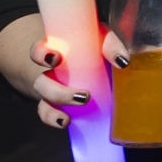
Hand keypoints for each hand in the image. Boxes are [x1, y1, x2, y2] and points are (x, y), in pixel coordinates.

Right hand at [0, 15, 128, 128]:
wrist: (91, 66)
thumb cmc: (94, 48)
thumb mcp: (102, 40)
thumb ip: (111, 46)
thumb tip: (122, 61)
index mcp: (57, 50)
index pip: (39, 51)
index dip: (41, 55)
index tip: (56, 59)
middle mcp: (50, 71)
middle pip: (41, 83)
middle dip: (59, 91)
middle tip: (84, 96)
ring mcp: (51, 88)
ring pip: (43, 98)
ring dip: (60, 105)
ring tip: (73, 113)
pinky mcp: (55, 103)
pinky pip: (47, 112)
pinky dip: (53, 118)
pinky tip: (65, 122)